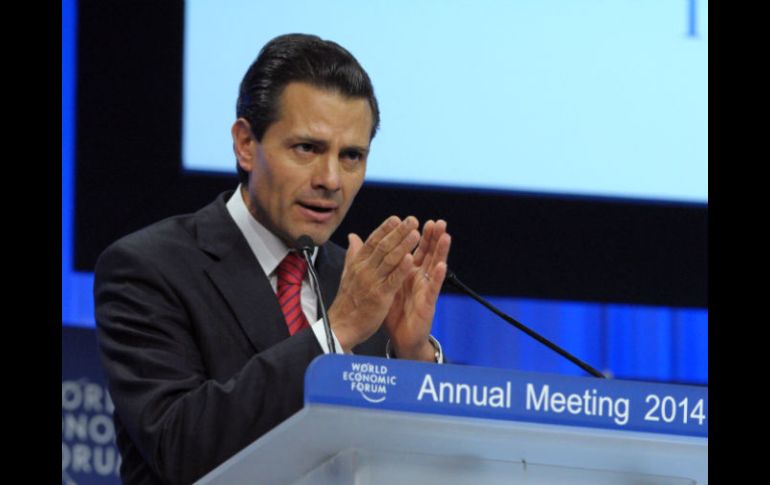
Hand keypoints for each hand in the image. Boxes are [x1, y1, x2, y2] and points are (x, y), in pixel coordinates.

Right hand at [328, 216, 420, 351]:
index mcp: (357, 264)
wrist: (341, 326)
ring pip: (389, 259)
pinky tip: (410, 259)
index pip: (372, 241)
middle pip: (383, 246)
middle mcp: (364, 269)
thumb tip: (353, 236)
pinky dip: (401, 268)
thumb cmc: (348, 301)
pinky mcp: (379, 296)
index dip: (385, 229)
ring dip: (403, 245)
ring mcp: (371, 282)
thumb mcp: (348, 274)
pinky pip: (392, 279)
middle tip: (412, 220)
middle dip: (398, 232)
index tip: (397, 218)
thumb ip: (353, 254)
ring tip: (416, 234)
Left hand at [384, 219, 450, 360]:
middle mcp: (419, 278)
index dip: (415, 235)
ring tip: (445, 235)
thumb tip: (369, 247)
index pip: (414, 249)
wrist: (400, 337)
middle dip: (433, 237)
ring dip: (441, 251)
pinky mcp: (428, 303)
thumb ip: (381, 265)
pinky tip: (440, 265)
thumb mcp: (385, 285)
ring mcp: (425, 289)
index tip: (414, 220)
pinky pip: (433, 288)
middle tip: (437, 221)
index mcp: (409, 273)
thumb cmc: (394, 311)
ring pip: (435, 266)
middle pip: (427, 254)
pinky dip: (437, 276)